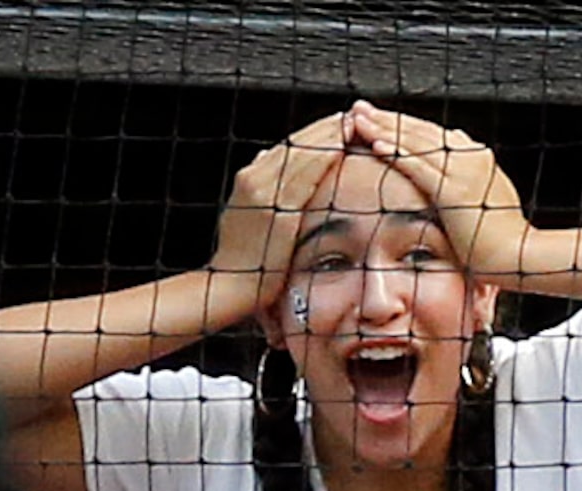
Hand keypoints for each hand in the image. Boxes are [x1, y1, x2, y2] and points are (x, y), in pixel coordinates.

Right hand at [210, 110, 357, 317]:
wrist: (228, 285)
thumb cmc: (241, 256)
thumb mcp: (244, 212)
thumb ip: (258, 186)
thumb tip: (267, 157)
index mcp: (249, 178)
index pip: (287, 146)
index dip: (315, 132)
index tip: (338, 121)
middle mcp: (254, 179)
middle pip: (297, 143)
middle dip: (327, 128)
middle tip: (353, 114)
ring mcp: (265, 195)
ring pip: (302, 155)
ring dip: (329, 136)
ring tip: (353, 124)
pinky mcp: (278, 213)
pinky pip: (305, 179)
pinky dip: (324, 160)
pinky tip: (342, 149)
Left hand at [347, 102, 535, 282]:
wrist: (519, 257)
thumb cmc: (501, 238)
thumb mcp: (485, 198)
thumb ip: (469, 178)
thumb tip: (455, 162)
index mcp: (477, 158)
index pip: (432, 134)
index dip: (403, 124)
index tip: (377, 117)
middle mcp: (471, 158)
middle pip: (420, 132)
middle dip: (387, 119)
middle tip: (358, 108)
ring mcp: (464, 173)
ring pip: (416, 144)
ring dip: (385, 129)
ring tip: (359, 120)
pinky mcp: (455, 191)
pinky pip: (419, 168)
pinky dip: (397, 154)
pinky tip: (376, 145)